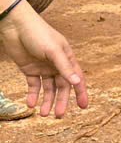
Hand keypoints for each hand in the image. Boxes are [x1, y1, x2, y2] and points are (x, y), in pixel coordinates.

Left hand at [0, 2, 87, 116]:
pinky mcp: (29, 69)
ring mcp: (43, 68)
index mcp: (67, 59)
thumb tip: (77, 82)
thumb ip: (65, 67)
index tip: (83, 107)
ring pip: (47, 89)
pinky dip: (32, 95)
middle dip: (61, 101)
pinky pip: (33, 85)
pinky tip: (31, 104)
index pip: (77, 79)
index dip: (80, 92)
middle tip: (58, 115)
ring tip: (43, 114)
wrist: (15, 26)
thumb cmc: (38, 34)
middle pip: (61, 87)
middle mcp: (57, 65)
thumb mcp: (53, 51)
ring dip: (46, 101)